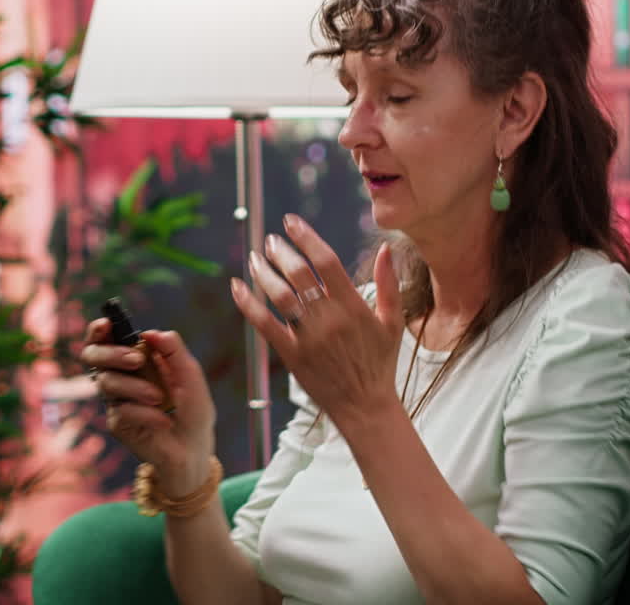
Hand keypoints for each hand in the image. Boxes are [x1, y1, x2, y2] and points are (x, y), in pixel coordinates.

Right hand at [80, 320, 216, 495]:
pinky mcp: (117, 422)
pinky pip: (121, 409)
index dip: (99, 330)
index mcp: (138, 358)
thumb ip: (174, 351)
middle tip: (137, 361)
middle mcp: (122, 376)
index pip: (107, 338)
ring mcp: (117, 399)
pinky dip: (144, 413)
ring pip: (106, 382)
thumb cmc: (193, 410)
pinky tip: (163, 421)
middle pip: (94, 356)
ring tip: (160, 399)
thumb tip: (149, 333)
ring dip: (135, 387)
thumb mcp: (190, 376)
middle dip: (111, 354)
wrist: (194, 449)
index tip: (106, 326)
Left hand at [230, 214, 405, 430]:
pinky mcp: (292, 355)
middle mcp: (329, 319)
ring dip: (263, 272)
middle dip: (281, 252)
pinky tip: (237, 287)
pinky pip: (265, 325)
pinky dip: (248, 304)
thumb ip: (389, 284)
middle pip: (299, 275)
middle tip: (270, 240)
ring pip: (280, 296)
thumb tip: (386, 248)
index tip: (291, 222)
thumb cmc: (379, 363)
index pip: (326, 261)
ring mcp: (309, 338)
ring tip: (255, 257)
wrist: (365, 406)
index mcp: (354, 307)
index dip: (306, 237)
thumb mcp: (391, 323)